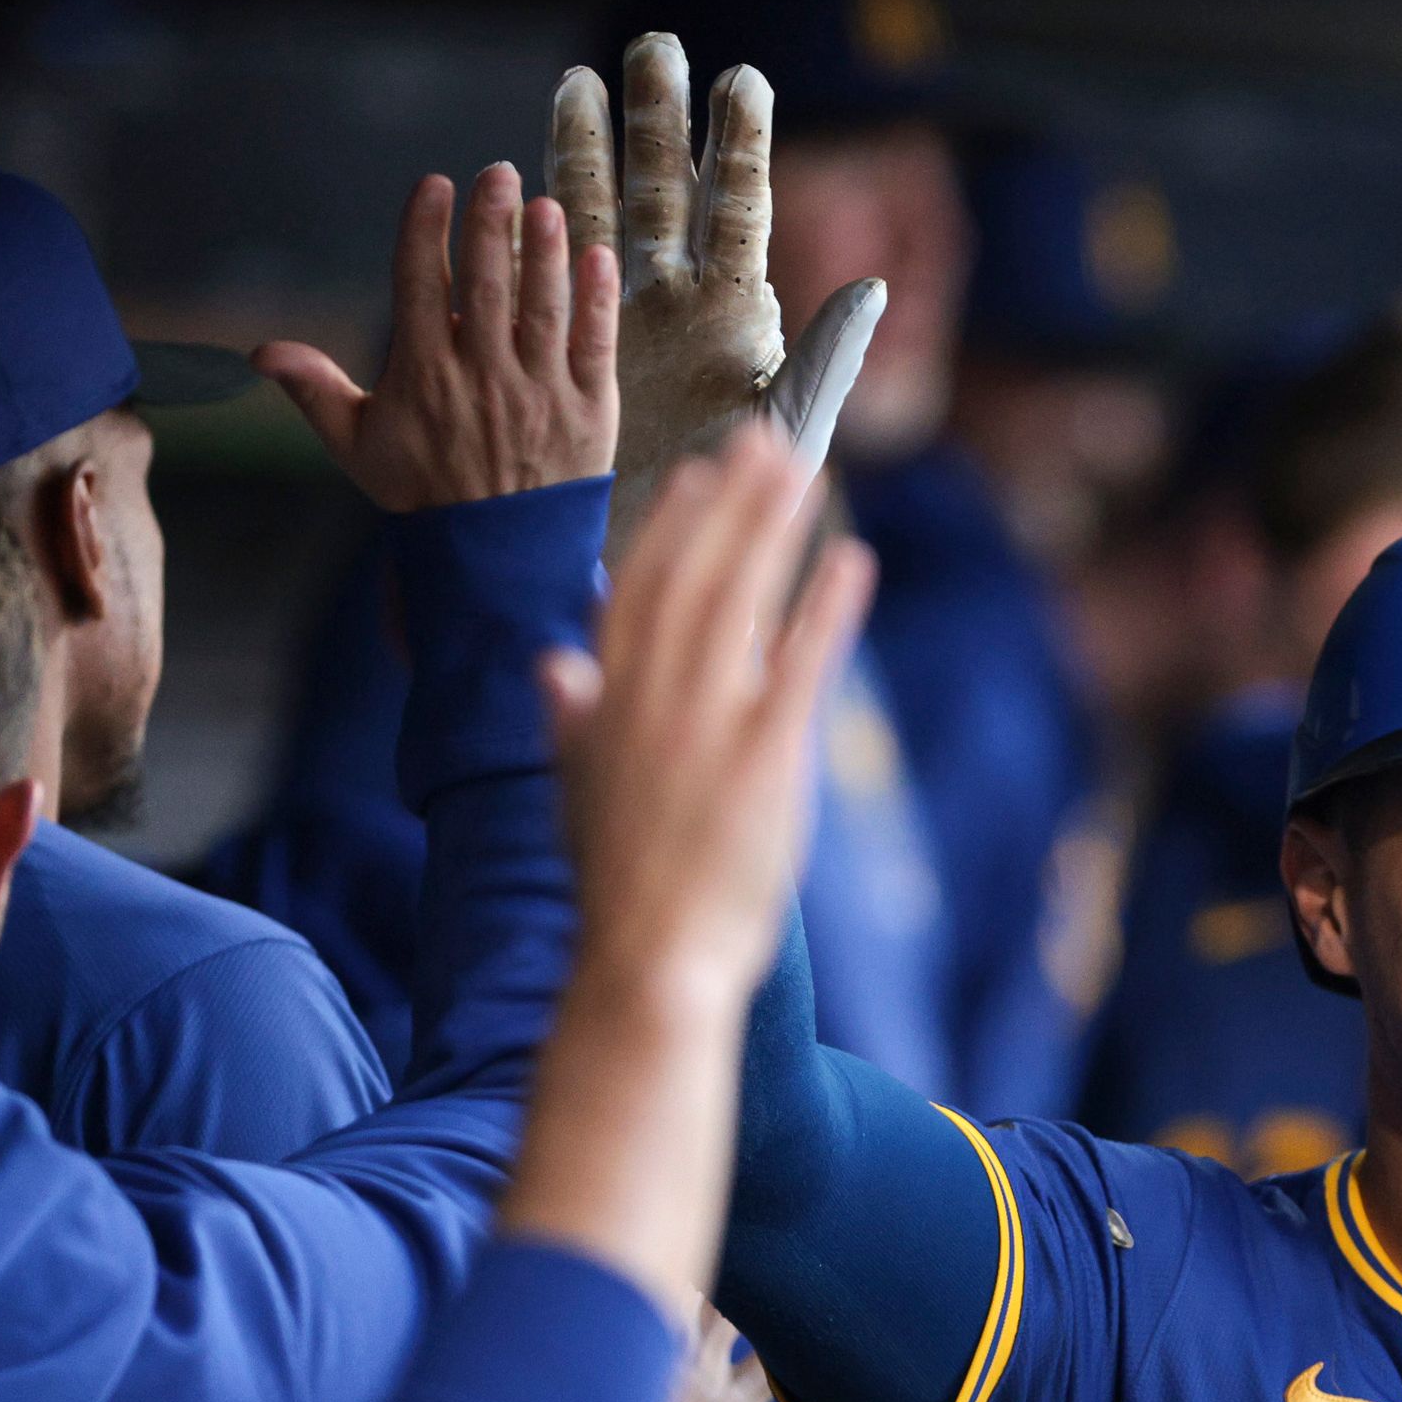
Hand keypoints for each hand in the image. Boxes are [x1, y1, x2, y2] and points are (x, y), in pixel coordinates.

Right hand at [260, 166, 619, 510]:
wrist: (495, 556)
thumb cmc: (424, 493)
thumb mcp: (359, 446)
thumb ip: (315, 391)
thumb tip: (261, 352)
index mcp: (424, 376)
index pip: (421, 287)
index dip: (425, 231)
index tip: (433, 185)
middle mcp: (482, 376)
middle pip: (486, 286)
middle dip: (490, 224)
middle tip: (497, 172)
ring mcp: (539, 391)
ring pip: (542, 308)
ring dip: (544, 253)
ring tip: (545, 205)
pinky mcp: (588, 410)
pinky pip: (594, 345)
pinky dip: (596, 301)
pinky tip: (597, 257)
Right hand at [541, 427, 876, 1013]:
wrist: (648, 962)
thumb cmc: (620, 886)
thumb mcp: (574, 792)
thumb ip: (567, 718)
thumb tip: (551, 661)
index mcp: (605, 703)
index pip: (639, 589)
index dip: (674, 525)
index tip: (702, 473)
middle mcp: (651, 697)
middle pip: (695, 574)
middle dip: (731, 501)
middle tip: (768, 439)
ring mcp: (707, 723)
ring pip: (742, 599)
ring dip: (774, 528)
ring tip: (807, 473)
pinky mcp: (764, 756)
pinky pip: (801, 664)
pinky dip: (825, 607)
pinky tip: (851, 559)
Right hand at [551, 36, 884, 563]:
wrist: (662, 554)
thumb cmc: (738, 502)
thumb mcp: (789, 428)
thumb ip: (827, 357)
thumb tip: (874, 288)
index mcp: (738, 313)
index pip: (740, 207)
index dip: (739, 144)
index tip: (742, 76)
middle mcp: (680, 303)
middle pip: (667, 189)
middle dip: (660, 118)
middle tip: (654, 45)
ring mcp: (622, 317)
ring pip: (600, 212)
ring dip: (587, 148)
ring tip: (578, 81)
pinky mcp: (572, 343)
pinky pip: (551, 269)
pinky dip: (535, 219)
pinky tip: (516, 172)